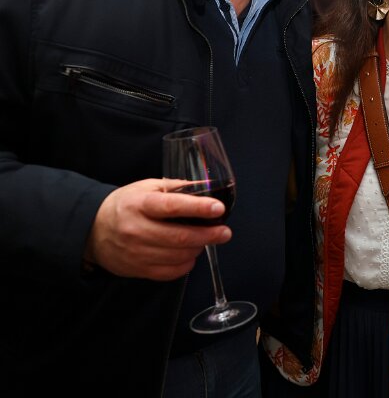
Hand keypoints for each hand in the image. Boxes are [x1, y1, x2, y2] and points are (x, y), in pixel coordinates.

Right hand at [84, 178, 231, 280]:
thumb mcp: (146, 188)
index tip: (218, 208)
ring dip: (198, 249)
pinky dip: (186, 264)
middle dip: (208, 235)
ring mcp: (136, 253)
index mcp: (139, 205)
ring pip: (177, 256)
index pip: (172, 206)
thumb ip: (176, 188)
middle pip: (179, 237)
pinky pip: (170, 272)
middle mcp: (136, 230)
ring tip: (205, 240)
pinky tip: (189, 254)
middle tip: (225, 232)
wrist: (92, 230)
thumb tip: (207, 187)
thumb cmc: (125, 205)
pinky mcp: (137, 270)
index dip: (198, 208)